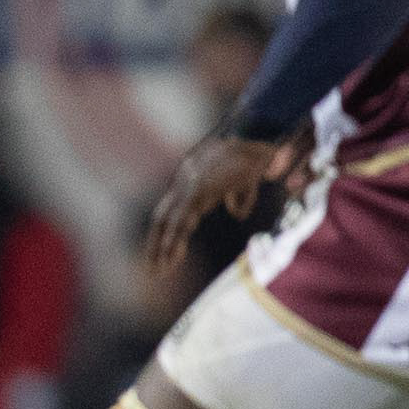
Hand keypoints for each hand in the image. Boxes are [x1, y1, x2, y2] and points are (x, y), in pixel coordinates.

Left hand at [145, 130, 308, 275]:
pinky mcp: (197, 189)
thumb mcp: (245, 181)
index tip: (164, 251)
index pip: (172, 208)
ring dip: (161, 248)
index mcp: (193, 177)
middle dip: (155, 242)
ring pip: (167, 221)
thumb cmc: (255, 154)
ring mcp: (189, 183)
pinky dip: (173, 240)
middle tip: (151, 266)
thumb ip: (239, 197)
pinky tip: (170, 257)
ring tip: (157, 271)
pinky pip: (180, 220)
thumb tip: (235, 214)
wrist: (258, 136)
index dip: (167, 230)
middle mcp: (185, 179)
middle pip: (162, 216)